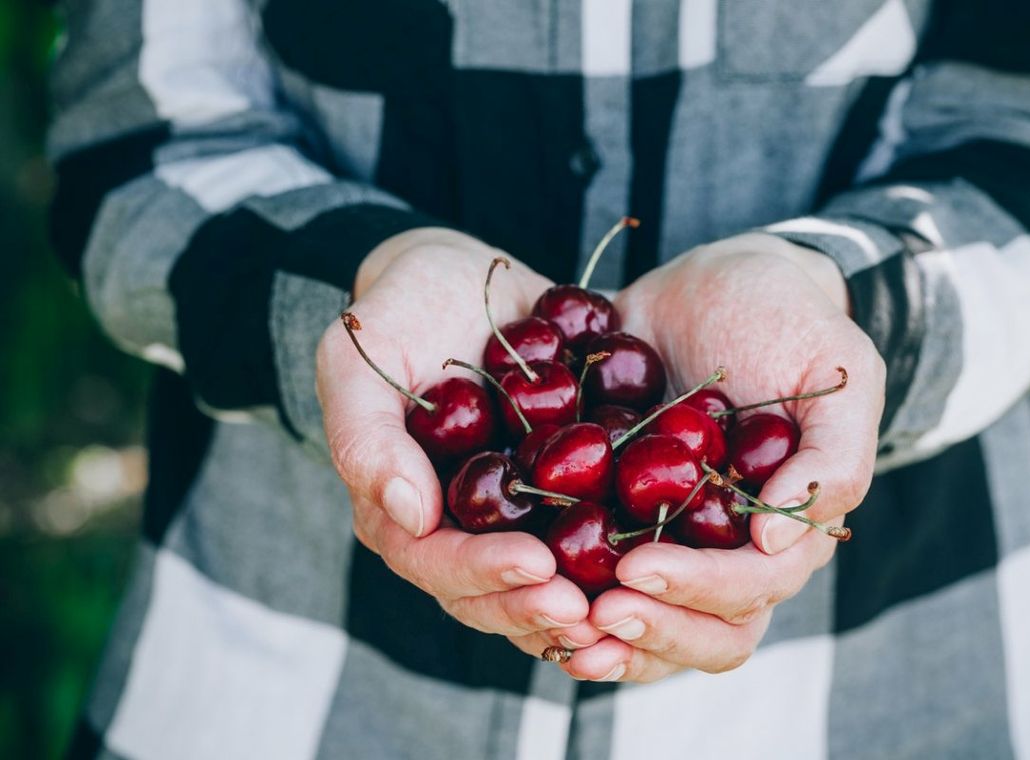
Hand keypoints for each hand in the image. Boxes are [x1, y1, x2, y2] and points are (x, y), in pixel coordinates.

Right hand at [316, 228, 599, 650]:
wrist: (468, 279)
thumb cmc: (402, 308)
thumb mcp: (358, 356)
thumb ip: (365, 435)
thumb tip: (408, 515)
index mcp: (399, 507)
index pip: (435, 561)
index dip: (483, 573)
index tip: (535, 566)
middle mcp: (455, 527)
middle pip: (490, 593)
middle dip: (536, 605)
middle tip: (590, 611)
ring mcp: (511, 517)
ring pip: (541, 584)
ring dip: (581, 606)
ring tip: (624, 607)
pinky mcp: (560, 497)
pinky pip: (585, 544)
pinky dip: (614, 568)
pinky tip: (661, 570)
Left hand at [555, 233, 885, 681]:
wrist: (720, 280)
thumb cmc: (792, 323)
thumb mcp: (839, 373)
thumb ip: (834, 458)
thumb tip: (772, 540)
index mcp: (781, 529)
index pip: (748, 591)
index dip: (697, 593)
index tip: (635, 570)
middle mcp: (723, 547)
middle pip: (699, 630)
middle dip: (648, 630)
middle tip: (593, 612)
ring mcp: (669, 532)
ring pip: (644, 617)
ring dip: (603, 635)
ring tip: (553, 626)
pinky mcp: (614, 505)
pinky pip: (589, 565)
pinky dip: (559, 588)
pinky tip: (518, 583)